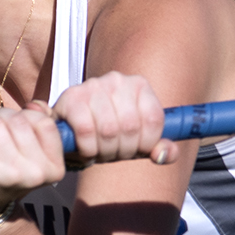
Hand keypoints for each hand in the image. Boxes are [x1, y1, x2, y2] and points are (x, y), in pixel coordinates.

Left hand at [0, 104, 67, 216]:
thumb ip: (39, 128)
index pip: (44, 123)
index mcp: (54, 168)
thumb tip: (35, 104)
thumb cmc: (5, 174)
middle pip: (18, 120)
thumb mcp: (31, 156)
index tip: (14, 124)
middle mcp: (36, 173)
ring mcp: (11, 174)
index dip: (26, 116)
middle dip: (0, 116)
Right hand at [54, 70, 170, 167]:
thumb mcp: (138, 142)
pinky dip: (87, 148)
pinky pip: (86, 130)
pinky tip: (86, 149)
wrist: (71, 131)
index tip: (137, 149)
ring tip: (99, 151)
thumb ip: (159, 148)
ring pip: (108, 130)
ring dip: (104, 151)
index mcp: (139, 85)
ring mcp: (93, 85)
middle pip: (131, 127)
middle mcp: (117, 80)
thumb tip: (163, 154)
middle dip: (123, 150)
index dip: (147, 143)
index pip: (154, 119)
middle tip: (114, 153)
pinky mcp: (71, 98)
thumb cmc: (108, 134)